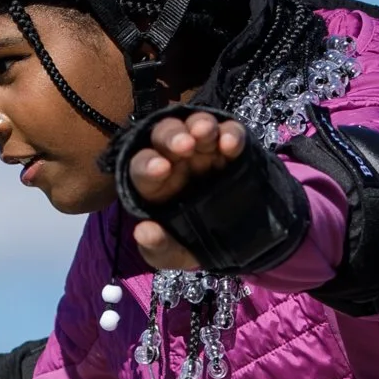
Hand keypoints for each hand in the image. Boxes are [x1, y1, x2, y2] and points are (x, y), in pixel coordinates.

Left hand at [125, 111, 244, 272]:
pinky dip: (231, 133)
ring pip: (195, 125)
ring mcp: (203, 149)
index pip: (142, 166)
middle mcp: (174, 158)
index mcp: (153, 183)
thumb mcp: (174, 254)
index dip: (149, 165)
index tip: (160, 168)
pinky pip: (229, 131)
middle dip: (172, 136)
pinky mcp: (231, 147)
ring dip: (200, 125)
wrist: (236, 240)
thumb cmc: (193, 242)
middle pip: (164, 135)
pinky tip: (231, 144)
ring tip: (207, 132)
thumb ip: (157, 247)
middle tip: (185, 144)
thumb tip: (143, 232)